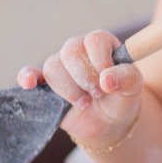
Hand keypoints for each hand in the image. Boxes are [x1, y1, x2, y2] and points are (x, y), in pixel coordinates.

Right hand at [17, 30, 141, 144]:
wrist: (109, 122)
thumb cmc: (122, 98)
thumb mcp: (134, 88)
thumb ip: (127, 78)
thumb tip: (107, 79)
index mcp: (101, 43)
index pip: (94, 40)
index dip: (100, 62)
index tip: (107, 82)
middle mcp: (78, 49)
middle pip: (70, 52)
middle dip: (85, 78)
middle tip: (97, 94)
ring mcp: (60, 65)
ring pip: (53, 66)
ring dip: (70, 89)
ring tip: (84, 102)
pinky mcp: (46, 84)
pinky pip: (30, 74)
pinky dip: (27, 77)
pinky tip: (29, 84)